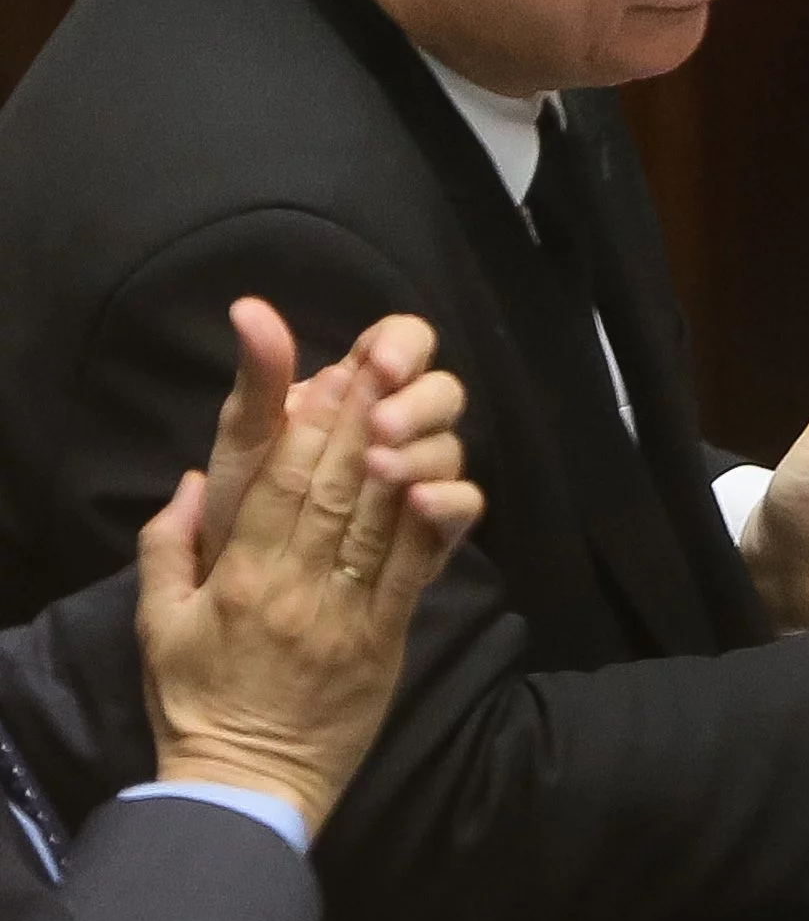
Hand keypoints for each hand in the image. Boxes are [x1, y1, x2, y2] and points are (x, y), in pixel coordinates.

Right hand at [135, 305, 484, 837]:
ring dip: (396, 456)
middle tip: (381, 361)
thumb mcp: (159, 625)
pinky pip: (409, 576)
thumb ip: (167, 549)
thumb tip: (188, 484)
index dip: (308, 422)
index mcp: (238, 577)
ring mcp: (342, 613)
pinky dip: (428, 530)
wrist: (243, 787)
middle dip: (358, 418)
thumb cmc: (196, 704)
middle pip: (331, 487)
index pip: (276, 483)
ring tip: (410, 402)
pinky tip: (440, 487)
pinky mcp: (383, 642)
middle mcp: (293, 586)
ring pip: (373, 521)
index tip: (330, 373)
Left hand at [196, 299, 457, 564]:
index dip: (402, 345)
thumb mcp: (241, 448)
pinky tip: (419, 502)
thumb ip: (258, 380)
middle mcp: (395, 429)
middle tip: (381, 425)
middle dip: (416, 404)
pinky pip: (463, 510)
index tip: (378, 363)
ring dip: (423, 453)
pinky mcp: (433, 536)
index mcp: (355, 394)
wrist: (242, 613)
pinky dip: (448, 503)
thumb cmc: (234, 524)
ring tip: (382, 468)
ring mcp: (419, 481)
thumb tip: (247, 306)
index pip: (402, 342)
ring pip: (450, 450)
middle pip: (440, 393)